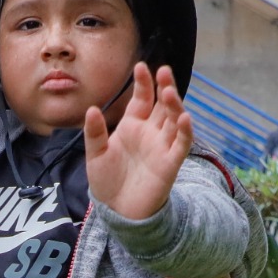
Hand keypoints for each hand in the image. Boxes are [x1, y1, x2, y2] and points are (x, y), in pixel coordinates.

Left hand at [84, 62, 193, 220]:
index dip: (143, 83)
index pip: (142, 98)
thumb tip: (92, 109)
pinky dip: (185, 131)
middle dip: (164, 87)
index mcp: (133, 125)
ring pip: (174, 120)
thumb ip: (94, 133)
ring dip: (175, 105)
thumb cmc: (107, 181)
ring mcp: (162, 146)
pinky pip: (182, 144)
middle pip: (162, 105)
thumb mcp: (95, 154)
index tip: (141, 66)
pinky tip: (185, 118)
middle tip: (164, 71)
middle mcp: (151, 132)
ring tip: (169, 92)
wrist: (117, 210)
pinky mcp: (170, 163)